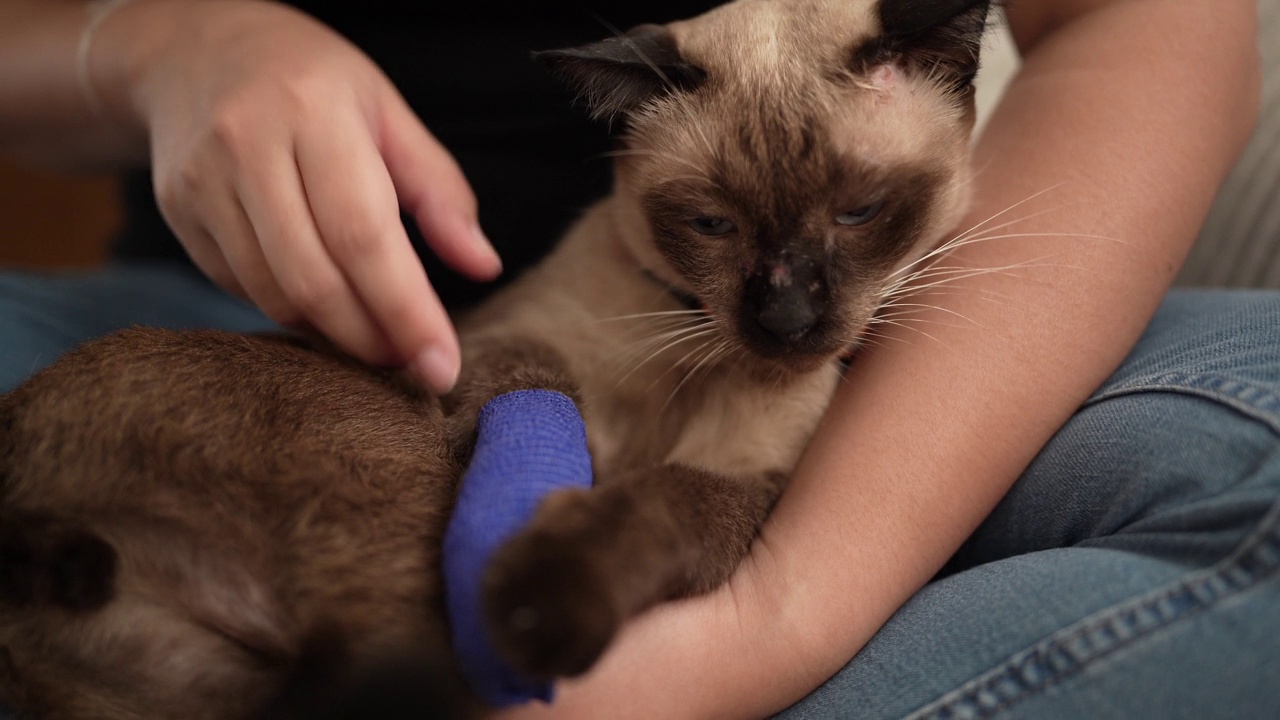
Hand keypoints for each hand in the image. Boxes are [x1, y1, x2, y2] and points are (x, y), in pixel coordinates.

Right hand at [99, 0, 500, 392]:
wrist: (193, 49)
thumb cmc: (311, 81)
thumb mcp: (387, 111)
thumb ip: (439, 190)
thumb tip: (483, 265)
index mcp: (314, 112)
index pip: (364, 235)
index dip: (406, 310)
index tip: (442, 364)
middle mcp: (248, 144)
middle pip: (315, 278)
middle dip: (372, 337)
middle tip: (413, 363)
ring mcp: (202, 181)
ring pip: (274, 293)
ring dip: (332, 333)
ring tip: (376, 336)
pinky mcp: (178, 211)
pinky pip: (241, 287)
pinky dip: (290, 309)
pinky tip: (322, 303)